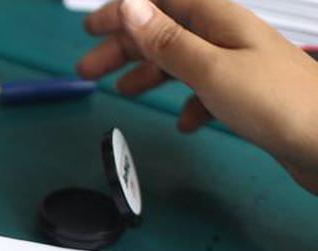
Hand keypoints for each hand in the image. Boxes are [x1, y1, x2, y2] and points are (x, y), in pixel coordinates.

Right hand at [78, 0, 317, 192]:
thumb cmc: (277, 104)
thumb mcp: (210, 69)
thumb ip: (167, 40)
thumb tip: (130, 6)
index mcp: (218, 20)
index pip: (162, 1)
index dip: (125, 10)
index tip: (92, 27)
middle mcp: (227, 37)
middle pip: (166, 31)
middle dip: (126, 47)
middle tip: (90, 68)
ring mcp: (239, 66)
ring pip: (182, 61)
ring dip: (149, 74)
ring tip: (123, 93)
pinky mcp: (247, 96)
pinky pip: (206, 92)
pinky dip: (187, 104)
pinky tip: (184, 123)